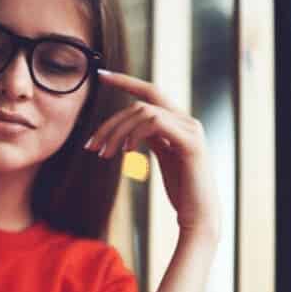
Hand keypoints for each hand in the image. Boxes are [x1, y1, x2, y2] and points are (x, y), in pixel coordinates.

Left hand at [85, 69, 219, 242]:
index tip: (100, 75)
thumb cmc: (182, 191)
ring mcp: (192, 129)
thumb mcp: (164, 158)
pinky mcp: (191, 142)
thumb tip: (135, 127)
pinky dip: (134, 134)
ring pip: (144, 112)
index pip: (150, 93)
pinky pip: (155, 123)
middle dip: (111, 121)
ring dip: (117, 132)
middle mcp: (188, 121)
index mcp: (180, 123)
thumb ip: (153, 139)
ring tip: (103, 154)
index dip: (125, 81)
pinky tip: (126, 151)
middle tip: (90, 145)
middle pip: (142, 103)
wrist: (200, 216)